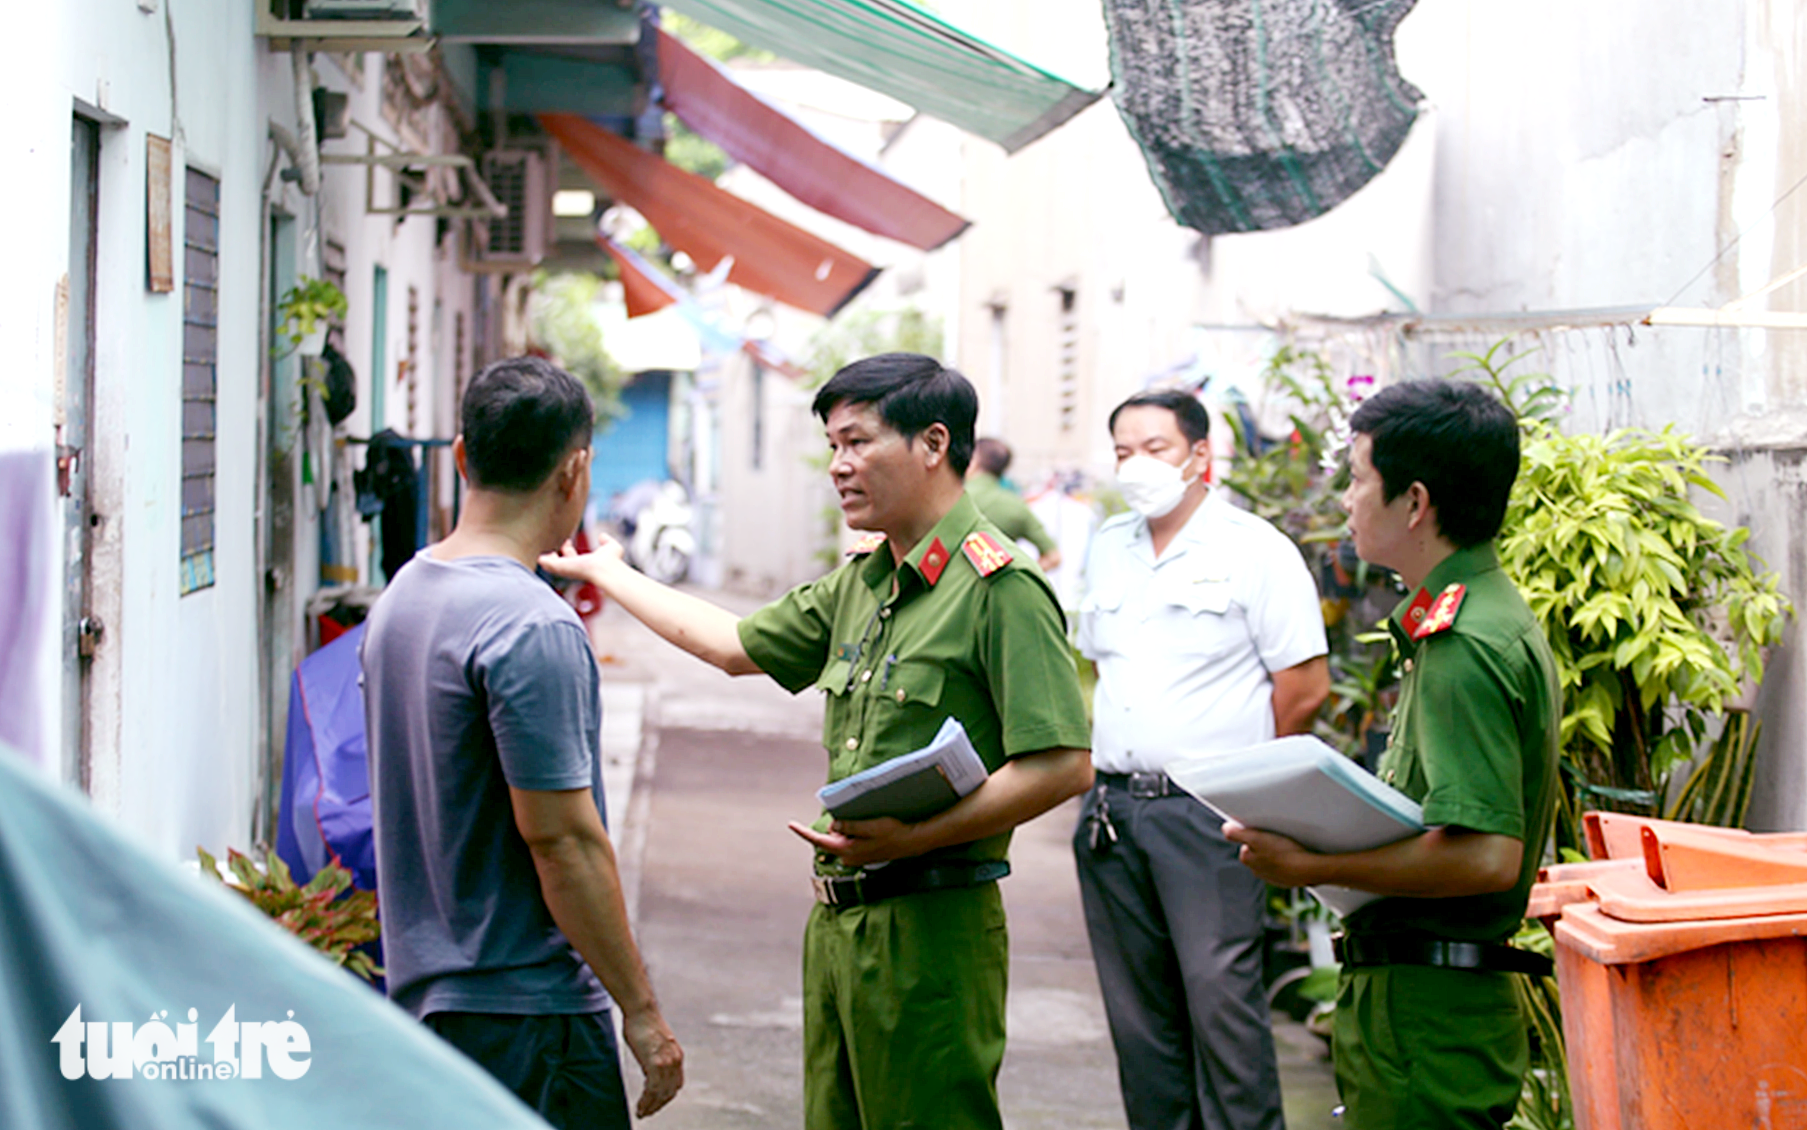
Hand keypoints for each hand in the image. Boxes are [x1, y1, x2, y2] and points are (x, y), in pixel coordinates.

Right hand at [538, 532, 625, 585]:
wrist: (606, 567)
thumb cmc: (611, 561)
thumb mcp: (610, 546)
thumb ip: (606, 541)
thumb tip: (602, 535)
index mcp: (584, 564)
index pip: (572, 558)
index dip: (568, 549)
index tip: (567, 540)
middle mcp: (574, 568)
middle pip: (560, 562)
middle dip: (556, 552)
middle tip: (556, 542)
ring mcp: (567, 569)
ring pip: (552, 565)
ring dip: (547, 557)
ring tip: (542, 549)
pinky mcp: (561, 568)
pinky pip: (547, 565)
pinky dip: (543, 560)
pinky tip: (540, 555)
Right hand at [620, 1006, 683, 1117]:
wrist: (642, 1010)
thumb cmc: (644, 1024)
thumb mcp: (654, 1045)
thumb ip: (655, 1059)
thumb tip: (650, 1073)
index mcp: (677, 1056)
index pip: (676, 1084)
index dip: (666, 1097)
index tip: (656, 1104)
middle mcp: (675, 1060)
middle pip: (670, 1091)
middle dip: (658, 1105)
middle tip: (647, 1113)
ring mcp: (667, 1062)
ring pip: (661, 1093)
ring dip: (651, 1106)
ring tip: (641, 1113)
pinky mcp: (656, 1062)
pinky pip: (653, 1089)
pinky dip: (647, 1101)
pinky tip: (640, 1106)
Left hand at [787, 817, 919, 866]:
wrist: (912, 842)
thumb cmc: (893, 833)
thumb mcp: (871, 827)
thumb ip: (850, 827)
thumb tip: (832, 826)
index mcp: (848, 851)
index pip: (820, 841)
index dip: (804, 832)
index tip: (791, 824)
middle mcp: (849, 857)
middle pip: (831, 838)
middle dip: (836, 827)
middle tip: (854, 818)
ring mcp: (856, 856)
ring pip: (842, 839)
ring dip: (847, 830)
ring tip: (868, 823)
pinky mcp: (862, 853)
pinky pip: (850, 840)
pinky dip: (854, 833)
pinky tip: (870, 828)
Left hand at [1222, 820, 1325, 887]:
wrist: (1306, 870)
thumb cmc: (1282, 853)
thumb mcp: (1257, 838)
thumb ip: (1238, 833)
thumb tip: (1225, 829)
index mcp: (1248, 859)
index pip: (1245, 844)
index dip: (1254, 835)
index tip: (1263, 831)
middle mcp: (1256, 871)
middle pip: (1257, 852)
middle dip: (1264, 845)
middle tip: (1276, 837)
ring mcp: (1271, 877)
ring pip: (1270, 860)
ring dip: (1276, 854)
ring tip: (1287, 846)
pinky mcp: (1285, 880)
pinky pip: (1282, 868)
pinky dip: (1286, 862)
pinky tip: (1294, 856)